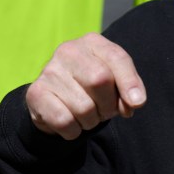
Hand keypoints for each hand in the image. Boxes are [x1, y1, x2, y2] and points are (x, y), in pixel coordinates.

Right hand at [25, 33, 145, 139]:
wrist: (55, 102)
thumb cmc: (92, 89)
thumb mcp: (115, 84)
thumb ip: (128, 90)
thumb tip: (134, 103)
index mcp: (92, 42)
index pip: (117, 58)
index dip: (129, 83)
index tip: (137, 104)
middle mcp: (69, 50)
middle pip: (100, 80)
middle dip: (109, 105)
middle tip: (105, 111)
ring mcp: (49, 70)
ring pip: (84, 107)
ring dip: (91, 121)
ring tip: (87, 116)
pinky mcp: (35, 92)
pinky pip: (65, 121)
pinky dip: (74, 131)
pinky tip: (71, 123)